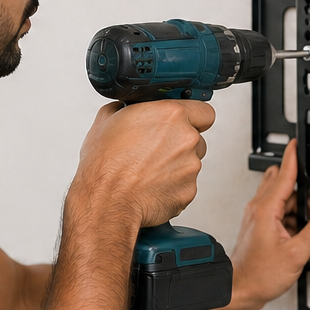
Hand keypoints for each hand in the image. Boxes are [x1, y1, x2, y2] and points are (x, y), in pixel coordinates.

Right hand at [73, 100, 214, 226]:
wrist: (107, 200)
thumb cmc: (106, 164)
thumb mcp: (107, 120)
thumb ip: (127, 108)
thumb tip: (128, 108)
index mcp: (171, 114)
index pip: (203, 111)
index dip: (193, 117)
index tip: (184, 123)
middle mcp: (186, 139)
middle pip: (197, 139)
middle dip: (180, 143)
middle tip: (157, 149)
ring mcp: (191, 167)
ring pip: (192, 163)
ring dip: (176, 165)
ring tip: (149, 170)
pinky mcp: (189, 191)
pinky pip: (185, 185)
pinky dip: (173, 186)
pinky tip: (151, 185)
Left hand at [228, 141, 309, 309]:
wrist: (239, 291)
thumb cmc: (257, 275)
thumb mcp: (295, 254)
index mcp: (266, 209)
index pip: (284, 174)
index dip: (293, 157)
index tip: (298, 143)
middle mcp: (260, 210)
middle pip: (286, 187)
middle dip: (305, 192)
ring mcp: (259, 219)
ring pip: (286, 203)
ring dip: (303, 213)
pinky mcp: (261, 229)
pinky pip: (282, 217)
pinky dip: (296, 224)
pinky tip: (307, 240)